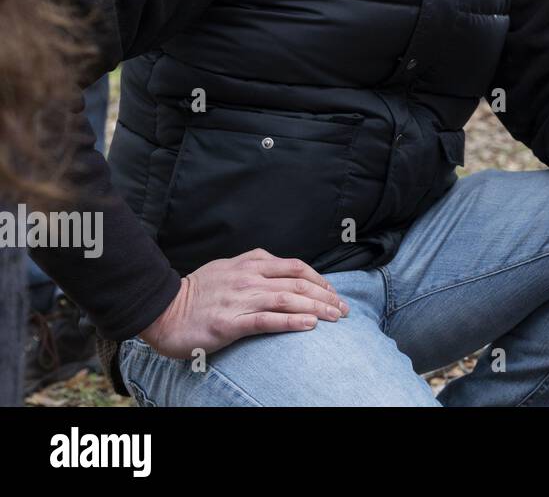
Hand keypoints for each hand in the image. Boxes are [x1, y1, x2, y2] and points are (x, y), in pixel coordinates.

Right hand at [137, 248, 349, 358]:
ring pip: (288, 300)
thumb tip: (285, 275)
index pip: (296, 267)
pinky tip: (309, 325)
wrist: (163, 310)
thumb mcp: (230, 268)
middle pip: (298, 283)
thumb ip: (256, 268)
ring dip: (317, 308)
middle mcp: (249, 278)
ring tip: (336, 318)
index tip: (334, 293)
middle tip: (344, 310)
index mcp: (251, 263)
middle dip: (326, 296)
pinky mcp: (230, 322)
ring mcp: (240, 299)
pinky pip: (267, 320)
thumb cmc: (198, 293)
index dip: (320, 279)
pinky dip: (292, 322)